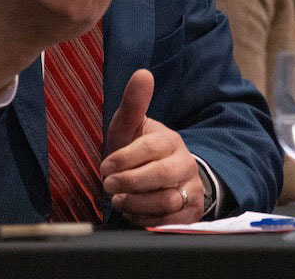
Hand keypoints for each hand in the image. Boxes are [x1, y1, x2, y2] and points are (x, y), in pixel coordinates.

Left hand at [101, 70, 203, 226]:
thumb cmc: (138, 150)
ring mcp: (190, 188)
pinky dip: (146, 219)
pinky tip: (132, 211)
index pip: (150, 148)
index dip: (124, 159)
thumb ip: (133, 104)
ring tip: (119, 199)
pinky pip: (169, 222)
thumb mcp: (131, 128)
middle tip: (109, 186)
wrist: (161, 179)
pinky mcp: (190, 212)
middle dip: (130, 182)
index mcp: (170, 140)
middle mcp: (184, 163)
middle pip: (161, 174)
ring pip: (166, 201)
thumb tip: (143, 73)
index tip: (104, 167)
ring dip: (136, 203)